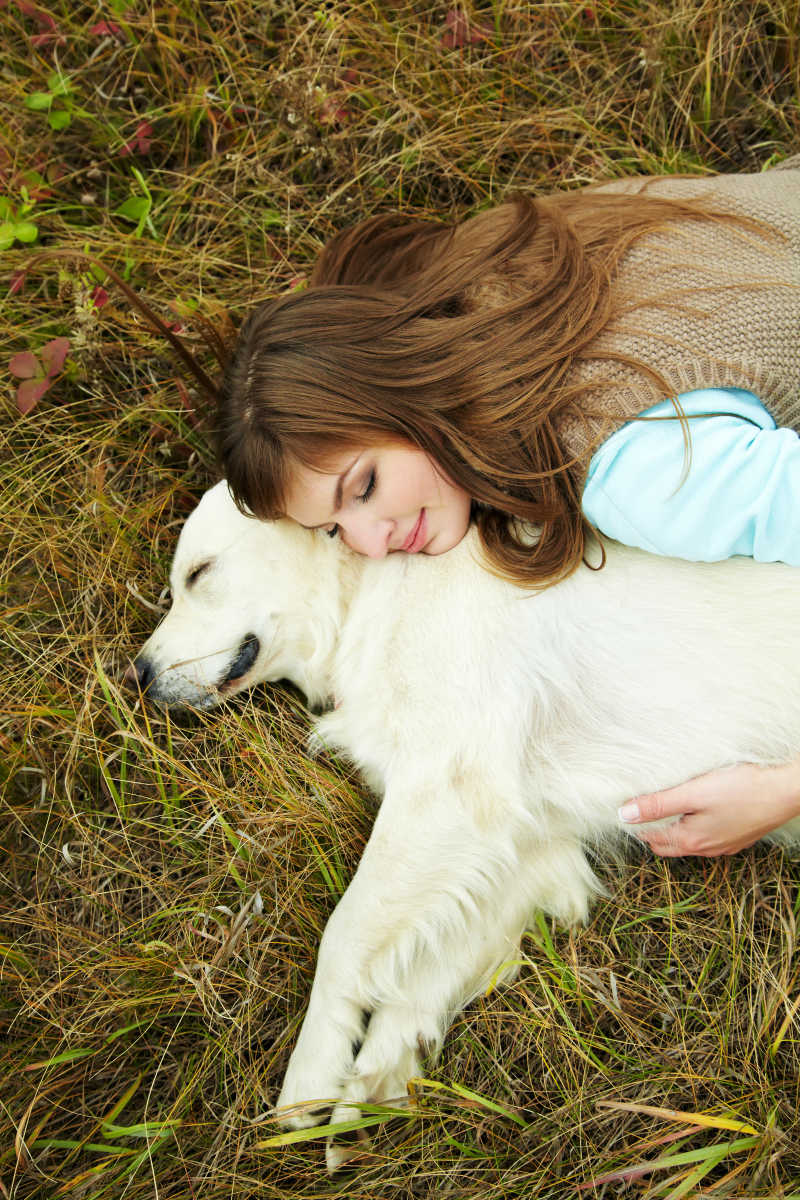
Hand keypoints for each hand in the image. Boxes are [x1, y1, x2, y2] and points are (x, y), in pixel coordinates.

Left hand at [618, 759, 799, 856]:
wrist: (785, 791)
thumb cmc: (741, 789)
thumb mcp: (693, 793)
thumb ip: (658, 804)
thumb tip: (625, 815)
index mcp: (691, 840)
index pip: (651, 839)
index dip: (636, 824)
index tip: (627, 807)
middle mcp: (707, 849)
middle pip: (668, 844)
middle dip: (651, 830)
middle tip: (642, 807)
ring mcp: (724, 845)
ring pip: (688, 841)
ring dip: (674, 828)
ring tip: (666, 806)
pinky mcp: (737, 836)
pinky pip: (707, 836)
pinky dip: (695, 827)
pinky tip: (697, 811)